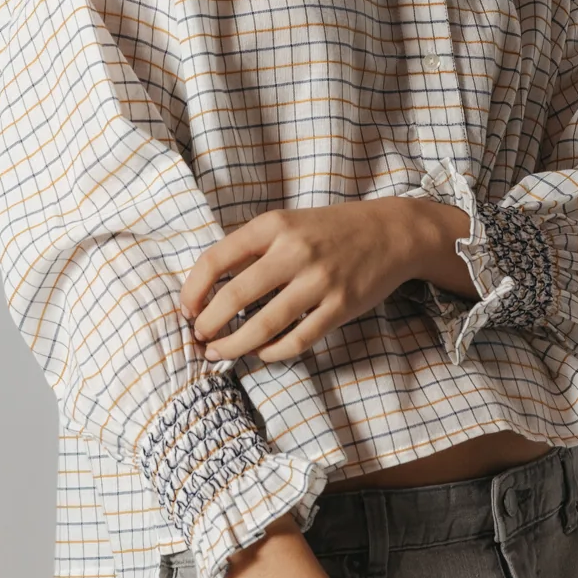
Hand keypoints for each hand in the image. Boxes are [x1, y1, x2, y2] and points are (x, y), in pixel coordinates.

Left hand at [179, 198, 471, 362]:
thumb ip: (252, 249)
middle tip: (199, 339)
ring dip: (234, 345)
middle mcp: (294, 251)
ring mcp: (319, 280)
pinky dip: (273, 352)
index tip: (186, 310)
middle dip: (208, 325)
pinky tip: (261, 353)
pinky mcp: (340, 306)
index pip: (216, 259)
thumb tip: (208, 289)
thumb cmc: (330, 230)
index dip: (193, 290)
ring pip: (263, 326)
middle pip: (234, 297)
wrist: (391, 231)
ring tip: (219, 352)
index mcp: (273, 225)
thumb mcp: (288, 223)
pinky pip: (297, 339)